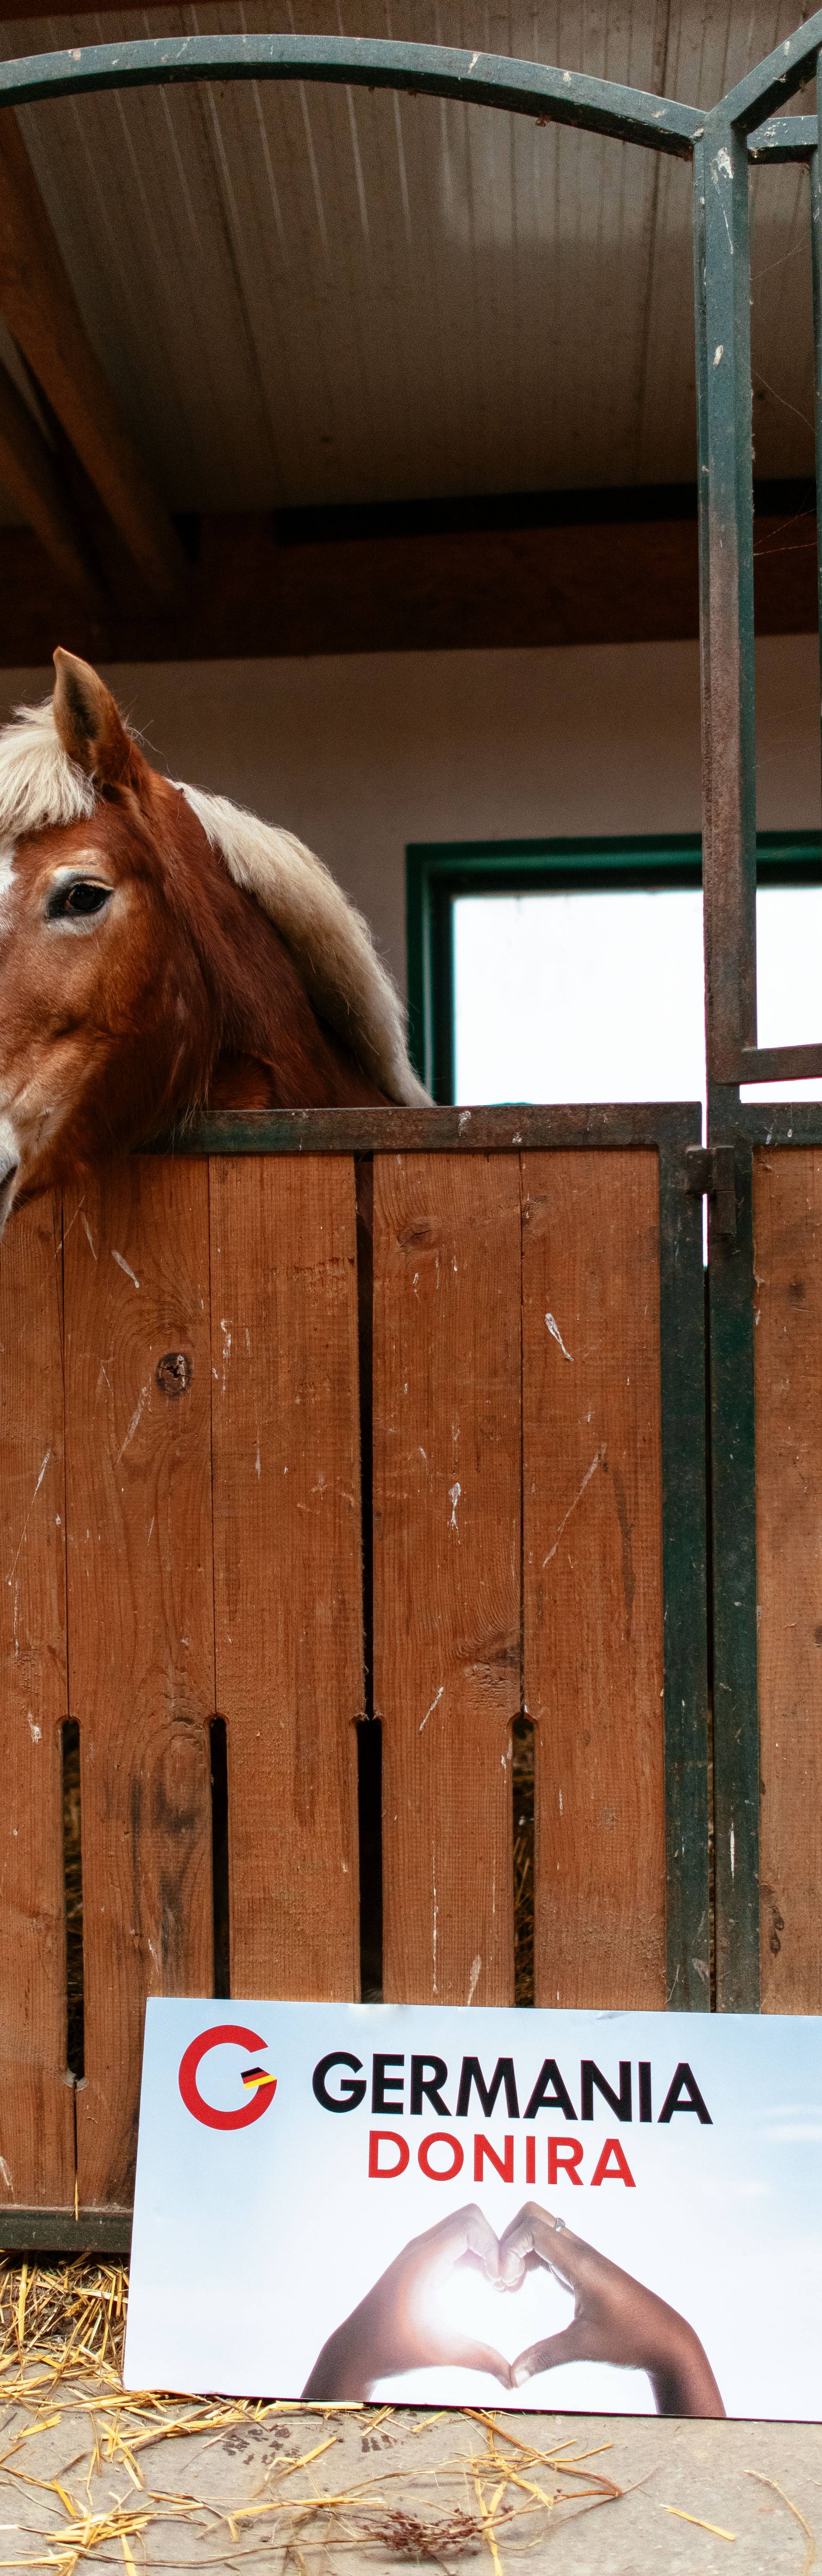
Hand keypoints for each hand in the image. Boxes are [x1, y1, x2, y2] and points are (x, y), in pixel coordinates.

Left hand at [301, 2204, 511, 2398]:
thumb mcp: (442, 2353)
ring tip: (496, 2286)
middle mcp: (421, 2249)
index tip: (500, 2282)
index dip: (493, 2247)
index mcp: (423, 2261)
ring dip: (484, 2250)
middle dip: (494, 2244)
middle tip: (502, 2282)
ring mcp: (419, 2253)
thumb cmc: (394, 2351)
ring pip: (463, 2229)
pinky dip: (473, 2257)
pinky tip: (482, 2287)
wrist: (357, 2351)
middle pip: (470, 2218)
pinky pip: (454, 2244)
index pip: (470, 2224)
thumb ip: (481, 2360)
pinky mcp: (421, 2263)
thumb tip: (516, 2380)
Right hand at [499, 2202, 723, 2417]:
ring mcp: (584, 2258)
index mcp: (581, 2263)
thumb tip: (511, 2378)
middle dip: (508, 2241)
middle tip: (502, 2279)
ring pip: (542, 2229)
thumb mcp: (584, 2347)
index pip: (534, 2229)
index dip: (508, 2249)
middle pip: (534, 2217)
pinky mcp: (584, 2268)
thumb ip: (544, 2357)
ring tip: (509, 2285)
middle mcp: (581, 2253)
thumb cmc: (632, 2339)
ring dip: (518, 2249)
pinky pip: (550, 2246)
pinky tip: (523, 2284)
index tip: (503, 2284)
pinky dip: (530, 2257)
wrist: (668, 2340)